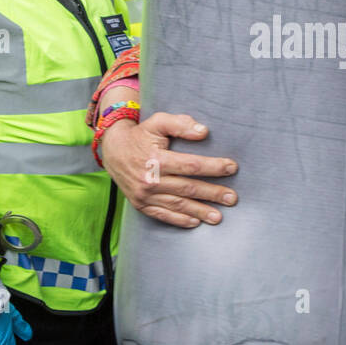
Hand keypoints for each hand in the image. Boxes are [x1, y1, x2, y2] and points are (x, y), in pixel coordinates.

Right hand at [98, 112, 237, 228]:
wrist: (113, 150)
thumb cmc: (141, 134)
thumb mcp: (158, 122)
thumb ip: (180, 124)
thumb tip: (204, 132)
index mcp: (156, 160)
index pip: (190, 165)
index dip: (213, 167)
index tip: (232, 168)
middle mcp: (149, 180)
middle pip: (187, 188)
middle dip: (212, 194)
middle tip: (232, 198)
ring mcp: (144, 195)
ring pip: (177, 205)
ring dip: (200, 211)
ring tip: (219, 216)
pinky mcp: (140, 204)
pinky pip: (162, 215)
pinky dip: (179, 220)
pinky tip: (195, 222)